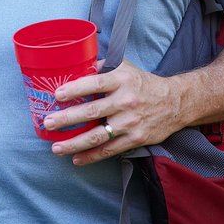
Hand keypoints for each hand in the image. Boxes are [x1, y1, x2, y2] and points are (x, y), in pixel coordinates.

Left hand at [43, 59, 183, 164]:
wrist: (175, 102)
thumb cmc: (142, 83)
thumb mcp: (124, 67)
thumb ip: (100, 67)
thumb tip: (74, 65)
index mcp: (121, 80)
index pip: (95, 84)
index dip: (75, 89)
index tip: (57, 95)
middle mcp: (125, 101)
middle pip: (92, 112)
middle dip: (67, 119)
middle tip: (48, 123)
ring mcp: (130, 122)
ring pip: (98, 136)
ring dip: (74, 143)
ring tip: (56, 148)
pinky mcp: (135, 139)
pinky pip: (110, 150)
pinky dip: (92, 156)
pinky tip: (76, 159)